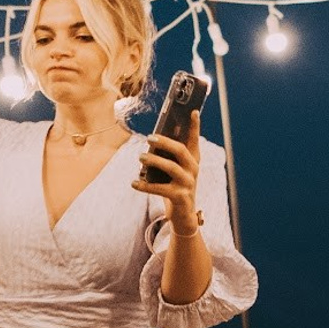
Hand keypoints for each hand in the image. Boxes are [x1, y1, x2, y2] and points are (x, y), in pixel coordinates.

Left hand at [132, 111, 201, 229]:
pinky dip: (145, 185)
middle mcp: (193, 170)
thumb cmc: (175, 187)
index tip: (193, 112)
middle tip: (150, 137)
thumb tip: (152, 141)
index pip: (194, 140)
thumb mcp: (174, 171)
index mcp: (193, 161)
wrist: (182, 215)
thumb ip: (168, 157)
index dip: (195, 126)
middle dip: (165, 142)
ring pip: (171, 167)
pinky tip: (133, 183)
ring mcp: (188, 183)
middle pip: (181, 150)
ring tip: (140, 156)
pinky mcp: (179, 197)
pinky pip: (160, 188)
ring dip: (153, 160)